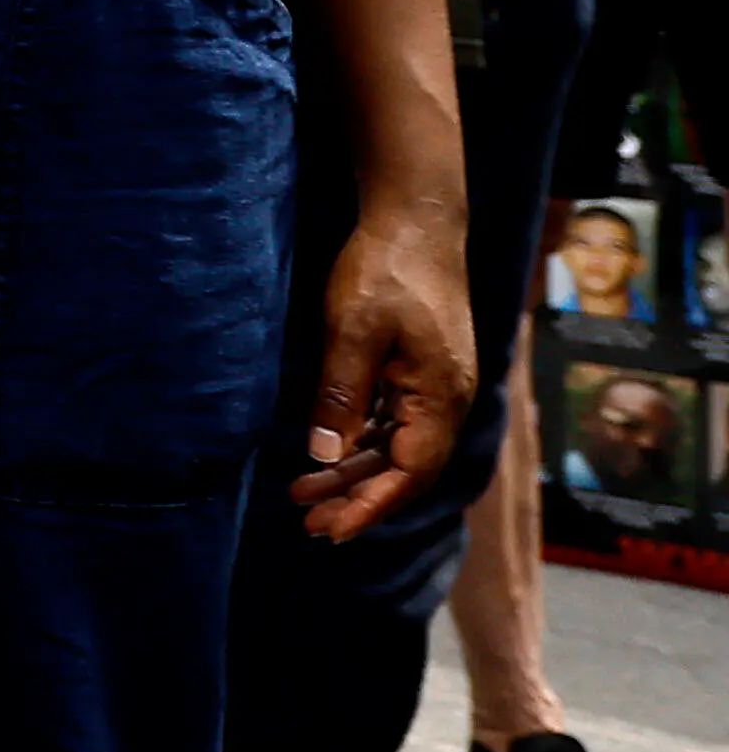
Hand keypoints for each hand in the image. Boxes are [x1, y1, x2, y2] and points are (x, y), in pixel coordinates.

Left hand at [284, 200, 475, 540]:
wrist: (415, 220)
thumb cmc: (384, 270)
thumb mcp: (352, 332)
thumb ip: (340, 395)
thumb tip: (324, 454)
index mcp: (440, 396)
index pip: (409, 472)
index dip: (370, 505)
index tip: (331, 531)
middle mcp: (447, 398)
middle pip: (405, 467)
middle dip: (357, 498)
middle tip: (309, 523)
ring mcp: (437, 384)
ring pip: (397, 446)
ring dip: (354, 472)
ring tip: (304, 494)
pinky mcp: (422, 369)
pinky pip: (395, 421)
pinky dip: (362, 441)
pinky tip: (329, 451)